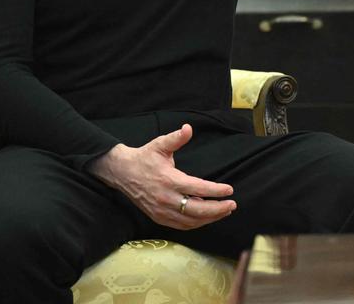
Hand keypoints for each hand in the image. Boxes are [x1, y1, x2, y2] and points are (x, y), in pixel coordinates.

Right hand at [87, 124, 235, 230]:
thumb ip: (176, 138)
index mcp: (169, 180)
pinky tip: (207, 217)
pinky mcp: (158, 217)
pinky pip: (181, 225)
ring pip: (190, 221)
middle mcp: (166, 199)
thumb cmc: (144, 158)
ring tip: (224, 211)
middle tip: (232, 204)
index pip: (197, 189)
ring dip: (209, 218)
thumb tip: (188, 128)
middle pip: (196, 210)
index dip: (215, 191)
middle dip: (217, 209)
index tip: (229, 189)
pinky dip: (196, 223)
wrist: (122, 172)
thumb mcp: (160, 144)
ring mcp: (161, 211)